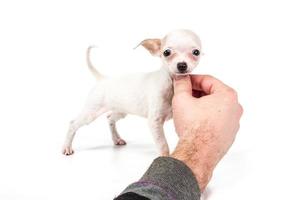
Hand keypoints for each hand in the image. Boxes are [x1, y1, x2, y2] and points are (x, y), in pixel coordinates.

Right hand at [171, 75, 242, 190]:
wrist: (197, 154)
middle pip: (213, 94)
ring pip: (215, 108)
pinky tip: (193, 123)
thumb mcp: (181, 99)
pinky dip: (206, 118)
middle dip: (196, 93)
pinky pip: (217, 121)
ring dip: (201, 106)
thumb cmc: (193, 128)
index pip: (208, 80)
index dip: (192, 80)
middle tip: (183, 95)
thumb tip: (181, 78)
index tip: (183, 82)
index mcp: (228, 96)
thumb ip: (181, 84)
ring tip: (186, 110)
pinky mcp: (229, 135)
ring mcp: (234, 123)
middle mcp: (235, 109)